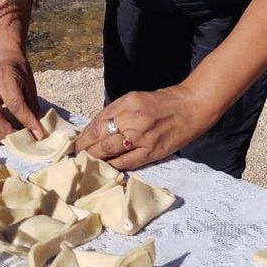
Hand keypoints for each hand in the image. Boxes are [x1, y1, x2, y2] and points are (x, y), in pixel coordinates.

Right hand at [0, 55, 43, 142]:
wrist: (0, 60)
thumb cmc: (17, 72)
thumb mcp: (29, 84)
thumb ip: (32, 106)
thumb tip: (38, 130)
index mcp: (3, 77)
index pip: (15, 103)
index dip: (27, 121)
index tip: (38, 134)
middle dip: (6, 131)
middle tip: (20, 139)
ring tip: (11, 140)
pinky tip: (0, 137)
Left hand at [74, 84, 210, 170]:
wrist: (191, 107)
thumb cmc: (162, 102)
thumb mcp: (136, 98)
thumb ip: (116, 112)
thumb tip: (95, 129)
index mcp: (127, 104)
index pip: (97, 123)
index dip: (83, 136)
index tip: (75, 144)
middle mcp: (132, 119)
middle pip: (99, 138)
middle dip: (84, 149)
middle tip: (75, 156)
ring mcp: (142, 137)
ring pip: (109, 151)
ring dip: (94, 159)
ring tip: (86, 163)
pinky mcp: (151, 152)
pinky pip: (126, 162)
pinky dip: (113, 166)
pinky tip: (106, 167)